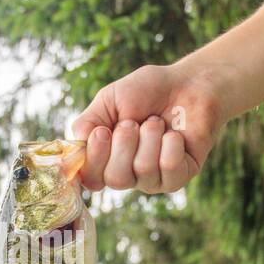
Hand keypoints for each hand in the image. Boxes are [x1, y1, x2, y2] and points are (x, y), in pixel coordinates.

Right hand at [70, 62, 227, 193]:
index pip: (89, 177)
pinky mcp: (179, 177)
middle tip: (133, 122)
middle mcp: (127, 173)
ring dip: (149, 137)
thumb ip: (86, 124)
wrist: (188, 84)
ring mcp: (153, 179)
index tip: (102, 132)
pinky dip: (170, 144)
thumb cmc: (147, 91)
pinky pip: (169, 169)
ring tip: (156, 122)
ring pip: (142, 170)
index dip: (94, 158)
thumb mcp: (108, 100)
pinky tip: (173, 134)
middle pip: (115, 179)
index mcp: (105, 158)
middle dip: (124, 144)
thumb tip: (75, 150)